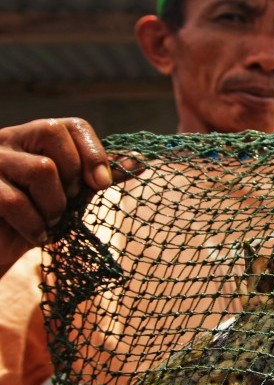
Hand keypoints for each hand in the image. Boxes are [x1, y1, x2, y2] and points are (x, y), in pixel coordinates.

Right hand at [0, 118, 122, 273]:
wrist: (0, 248)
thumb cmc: (38, 218)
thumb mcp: (73, 195)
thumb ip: (98, 176)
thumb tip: (138, 161)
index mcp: (33, 138)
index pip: (72, 125)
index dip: (94, 152)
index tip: (101, 184)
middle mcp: (7, 140)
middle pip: (52, 132)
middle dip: (72, 175)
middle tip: (66, 203)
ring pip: (41, 168)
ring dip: (55, 205)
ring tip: (50, 221)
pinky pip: (16, 201)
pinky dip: (35, 225)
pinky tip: (36, 235)